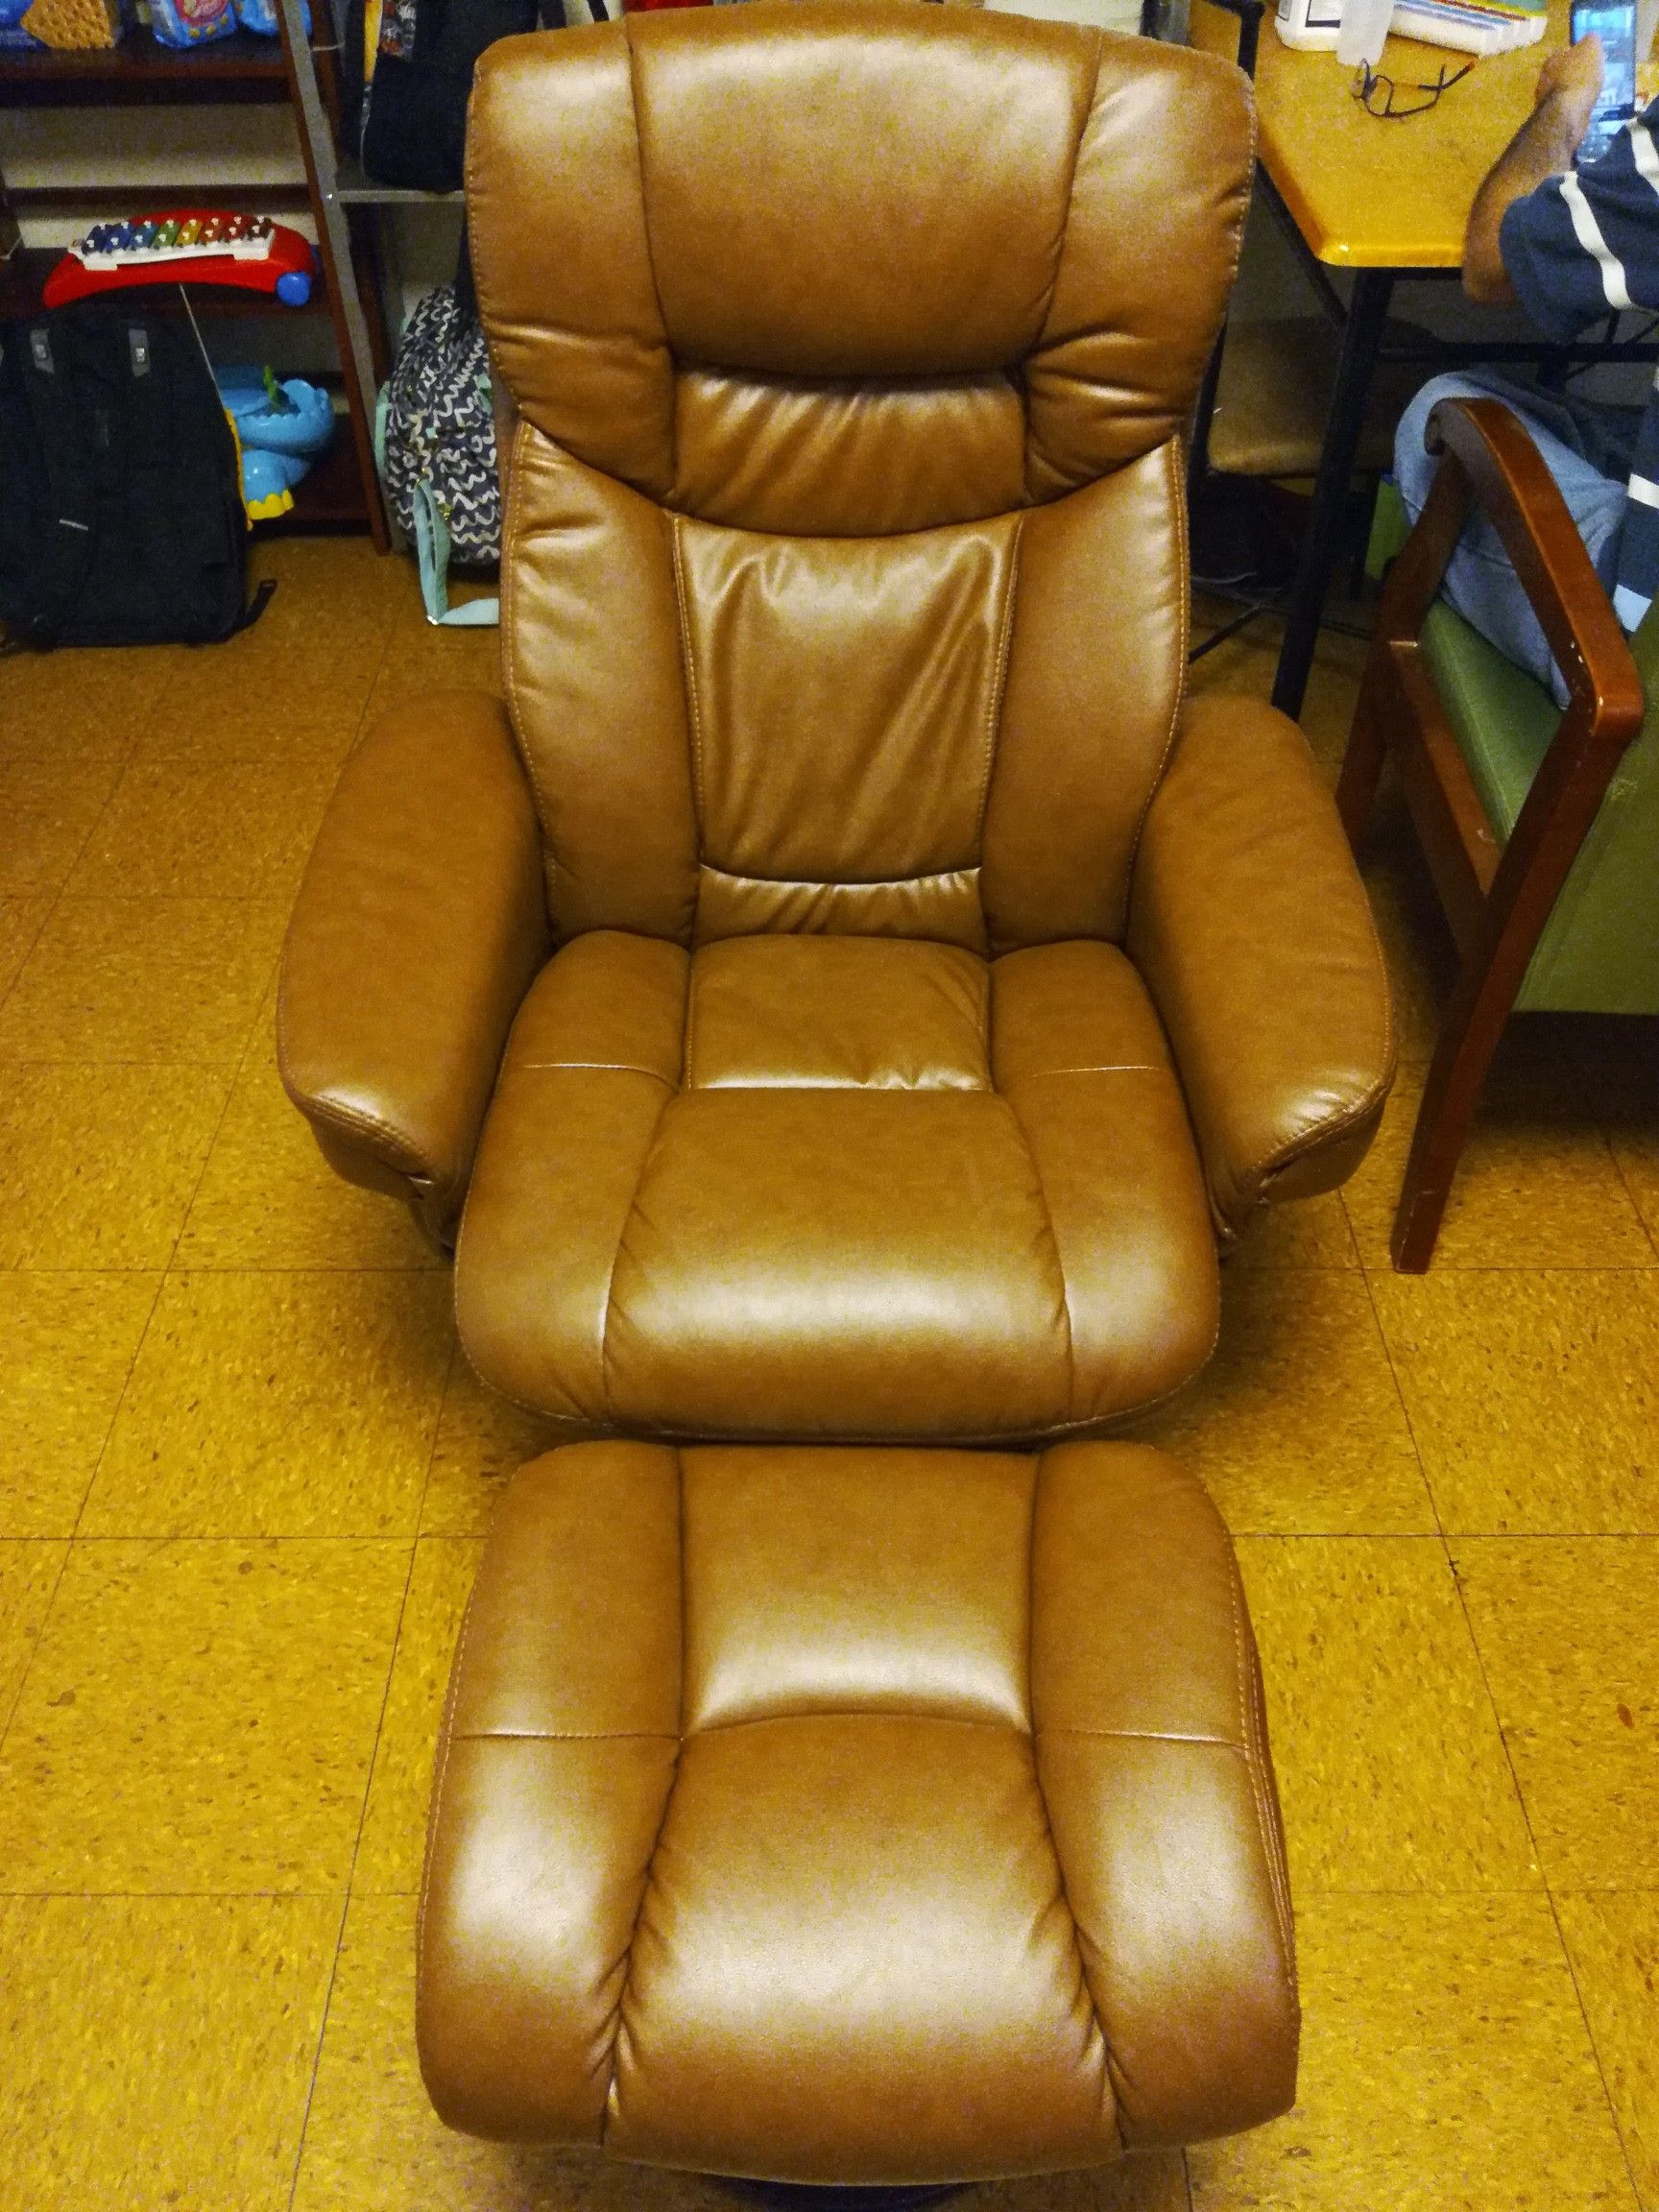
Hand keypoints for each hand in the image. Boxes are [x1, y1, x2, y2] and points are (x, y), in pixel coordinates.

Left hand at [1536, 34, 1604, 151]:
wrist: (1567, 115)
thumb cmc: (1579, 77)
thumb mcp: (1591, 48)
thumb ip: (1591, 40)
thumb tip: (1591, 38)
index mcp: (1552, 60)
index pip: (1565, 51)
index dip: (1578, 53)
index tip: (1591, 58)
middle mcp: (1544, 79)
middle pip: (1563, 72)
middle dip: (1576, 74)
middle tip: (1594, 76)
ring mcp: (1546, 101)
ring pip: (1564, 92)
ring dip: (1576, 92)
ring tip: (1593, 92)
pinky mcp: (1552, 118)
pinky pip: (1567, 109)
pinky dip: (1575, 108)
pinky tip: (1586, 107)